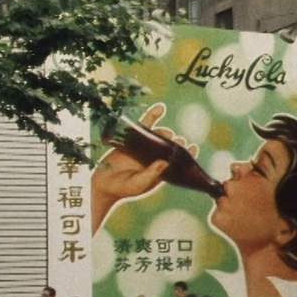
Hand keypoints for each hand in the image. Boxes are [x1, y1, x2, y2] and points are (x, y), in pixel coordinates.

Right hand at [91, 103, 197, 232]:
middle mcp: (155, 158)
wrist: (104, 183)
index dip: (187, 154)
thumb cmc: (124, 188)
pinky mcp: (134, 139)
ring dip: (165, 133)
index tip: (193, 147)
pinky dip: (153, 116)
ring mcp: (145, 148)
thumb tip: (165, 162)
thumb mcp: (139, 184)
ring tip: (164, 134)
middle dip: (176, 143)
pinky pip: (144, 126)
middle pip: (171, 146)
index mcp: (161, 171)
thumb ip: (151, 174)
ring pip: (160, 135)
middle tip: (176, 142)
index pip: (179, 161)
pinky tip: (161, 108)